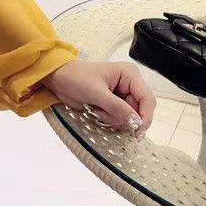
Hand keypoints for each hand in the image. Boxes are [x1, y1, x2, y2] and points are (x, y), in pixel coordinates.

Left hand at [41, 59, 155, 139]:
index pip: (146, 98)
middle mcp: (129, 84)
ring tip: (97, 109)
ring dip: (113, 118)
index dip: (145, 116)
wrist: (58, 79)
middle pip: (138, 110)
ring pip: (128, 116)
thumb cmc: (75, 77)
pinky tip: (96, 111)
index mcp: (129, 74)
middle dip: (122, 117)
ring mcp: (122, 95)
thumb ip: (117, 107)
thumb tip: (135, 121)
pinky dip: (108, 119)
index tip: (138, 131)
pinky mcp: (113, 103)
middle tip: (104, 115)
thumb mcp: (96, 92)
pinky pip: (119, 118)